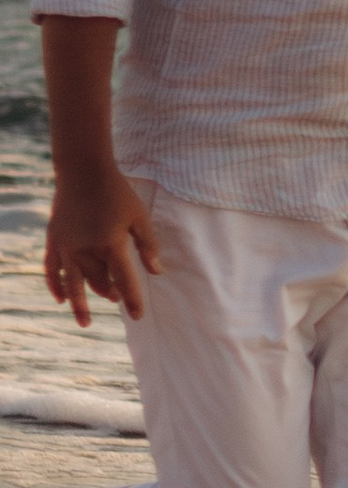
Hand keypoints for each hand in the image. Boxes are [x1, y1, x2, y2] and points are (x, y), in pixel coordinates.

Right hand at [44, 163, 159, 325]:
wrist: (84, 170)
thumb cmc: (117, 192)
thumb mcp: (139, 216)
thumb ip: (148, 245)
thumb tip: (156, 272)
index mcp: (111, 243)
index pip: (125, 281)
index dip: (133, 300)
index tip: (138, 316)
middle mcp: (86, 248)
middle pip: (99, 282)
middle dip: (109, 293)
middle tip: (116, 297)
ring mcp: (67, 245)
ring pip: (75, 281)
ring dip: (82, 299)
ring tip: (87, 317)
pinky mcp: (55, 239)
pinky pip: (52, 269)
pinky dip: (56, 286)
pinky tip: (61, 299)